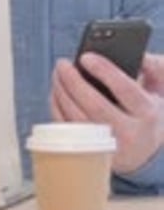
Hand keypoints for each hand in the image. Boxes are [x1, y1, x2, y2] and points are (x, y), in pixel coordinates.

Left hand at [50, 53, 163, 173]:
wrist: (144, 148)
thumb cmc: (146, 108)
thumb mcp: (159, 88)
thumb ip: (153, 66)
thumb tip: (137, 54)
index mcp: (148, 114)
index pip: (124, 89)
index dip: (103, 71)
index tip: (84, 56)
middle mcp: (130, 134)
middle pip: (95, 105)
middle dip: (74, 81)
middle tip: (62, 63)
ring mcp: (109, 148)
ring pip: (78, 118)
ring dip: (62, 93)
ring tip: (57, 74)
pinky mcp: (90, 155)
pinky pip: (67, 130)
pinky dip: (57, 108)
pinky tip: (56, 92)